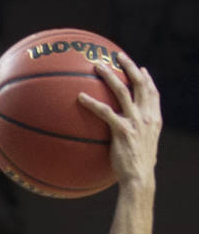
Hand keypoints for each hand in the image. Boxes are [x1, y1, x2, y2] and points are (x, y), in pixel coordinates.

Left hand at [79, 50, 161, 185]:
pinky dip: (92, 103)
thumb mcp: (142, 148)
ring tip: (96, 66)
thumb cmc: (136, 168)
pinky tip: (79, 97)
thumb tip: (126, 139)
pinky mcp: (122, 130)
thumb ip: (136, 137)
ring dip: (109, 76)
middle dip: (129, 66)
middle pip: (140, 84)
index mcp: (154, 120)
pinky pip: (105, 112)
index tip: (140, 69)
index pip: (153, 94)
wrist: (139, 178)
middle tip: (117, 55)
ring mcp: (135, 122)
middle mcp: (147, 117)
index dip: (147, 80)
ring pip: (122, 91)